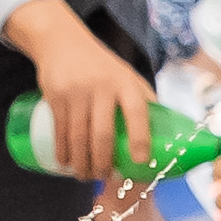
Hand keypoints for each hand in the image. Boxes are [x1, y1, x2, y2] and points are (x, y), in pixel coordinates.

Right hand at [3, 0, 155, 179]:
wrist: (63, 42)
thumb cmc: (103, 67)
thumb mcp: (127, 76)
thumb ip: (144, 100)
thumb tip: (165, 133)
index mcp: (125, 83)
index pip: (137, 111)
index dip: (141, 138)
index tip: (141, 162)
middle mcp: (102, 87)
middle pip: (103, 134)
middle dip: (104, 162)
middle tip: (106, 178)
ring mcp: (77, 92)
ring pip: (79, 136)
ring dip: (82, 162)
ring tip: (85, 175)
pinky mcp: (55, 96)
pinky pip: (60, 130)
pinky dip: (62, 150)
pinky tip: (66, 162)